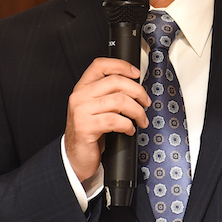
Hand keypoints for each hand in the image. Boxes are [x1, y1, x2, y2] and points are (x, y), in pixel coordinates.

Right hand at [65, 57, 147, 181]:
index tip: (136, 73)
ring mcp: (81, 111)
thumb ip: (109, 94)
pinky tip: (129, 129)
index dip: (121, 66)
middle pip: (115, 81)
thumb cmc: (90, 131)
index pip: (100, 65)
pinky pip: (115, 120)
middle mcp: (80, 96)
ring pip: (119, 101)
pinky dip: (128, 125)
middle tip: (145, 102)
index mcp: (83, 87)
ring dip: (137, 111)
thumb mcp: (96, 107)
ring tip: (141, 119)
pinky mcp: (85, 127)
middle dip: (138, 91)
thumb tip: (135, 86)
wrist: (76, 156)